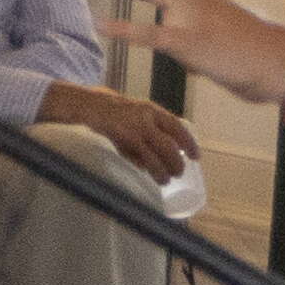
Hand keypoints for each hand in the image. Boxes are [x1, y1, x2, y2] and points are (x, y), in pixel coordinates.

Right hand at [42, 80, 203, 181]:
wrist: (88, 104)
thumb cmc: (112, 110)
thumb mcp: (135, 113)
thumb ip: (149, 128)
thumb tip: (161, 151)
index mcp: (152, 110)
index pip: (177, 127)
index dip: (189, 143)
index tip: (196, 156)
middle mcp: (147, 119)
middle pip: (169, 145)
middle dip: (177, 161)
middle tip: (180, 172)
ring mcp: (135, 129)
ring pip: (156, 155)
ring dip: (163, 170)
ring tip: (166, 180)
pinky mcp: (123, 139)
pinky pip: (140, 158)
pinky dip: (146, 167)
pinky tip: (149, 173)